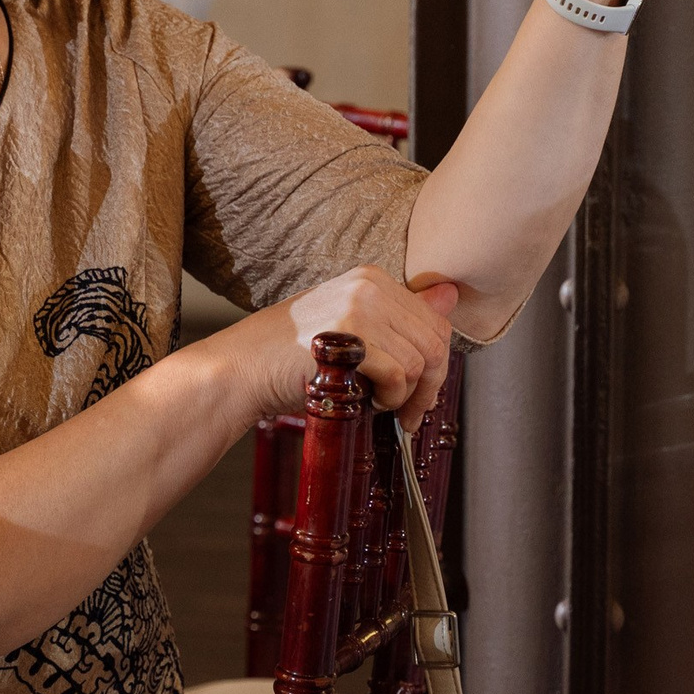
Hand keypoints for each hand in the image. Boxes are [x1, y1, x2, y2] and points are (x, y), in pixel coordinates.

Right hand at [213, 267, 458, 430]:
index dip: (434, 368)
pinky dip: (389, 397)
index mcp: (372, 278)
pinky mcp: (350, 333)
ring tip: (376, 405)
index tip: (417, 397)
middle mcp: (369, 284)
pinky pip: (399, 373)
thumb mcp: (352, 330)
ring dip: (404, 396)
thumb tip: (451, 295)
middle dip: (427, 387)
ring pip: (419, 362)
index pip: (434, 322)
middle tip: (407, 415)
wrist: (242, 369)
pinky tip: (364, 401)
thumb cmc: (292, 357)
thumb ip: (401, 316)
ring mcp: (359, 306)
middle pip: (434, 342)